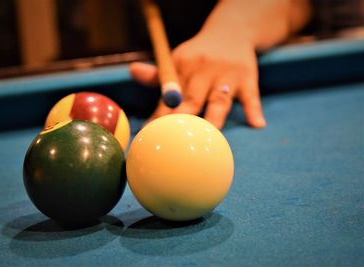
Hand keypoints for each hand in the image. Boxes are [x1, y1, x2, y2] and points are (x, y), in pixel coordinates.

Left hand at [130, 30, 265, 128]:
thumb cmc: (198, 55)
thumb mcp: (177, 59)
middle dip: (182, 120)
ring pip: (219, 99)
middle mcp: (203, 70)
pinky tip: (257, 124)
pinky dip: (254, 109)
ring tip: (211, 138)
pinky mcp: (247, 77)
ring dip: (214, 119)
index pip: (167, 95)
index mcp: (182, 66)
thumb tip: (133, 71)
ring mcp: (226, 74)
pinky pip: (251, 95)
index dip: (159, 116)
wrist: (231, 32)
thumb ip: (157, 74)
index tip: (151, 135)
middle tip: (174, 143)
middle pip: (191, 98)